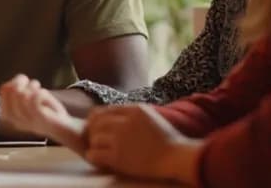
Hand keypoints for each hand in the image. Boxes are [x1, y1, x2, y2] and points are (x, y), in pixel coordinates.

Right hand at [0, 75, 83, 150]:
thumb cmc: (46, 112)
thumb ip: (21, 91)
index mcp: (10, 114)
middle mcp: (15, 118)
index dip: (14, 80)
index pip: (3, 90)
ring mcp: (27, 119)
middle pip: (12, 90)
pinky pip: (34, 99)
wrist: (63, 129)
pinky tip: (44, 95)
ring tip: (40, 90)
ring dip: (33, 87)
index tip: (24, 82)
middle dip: (23, 82)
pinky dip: (40, 93)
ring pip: (22, 94)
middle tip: (33, 84)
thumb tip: (19, 78)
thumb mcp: (30, 101)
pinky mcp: (39, 117)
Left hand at [83, 105, 201, 183]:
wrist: (177, 158)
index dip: (97, 121)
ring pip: (94, 138)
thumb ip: (132, 114)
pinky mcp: (118, 157)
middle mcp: (125, 122)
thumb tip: (113, 116)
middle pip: (96, 122)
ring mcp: (121, 139)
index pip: (104, 111)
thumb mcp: (151, 117)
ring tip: (100, 152)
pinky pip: (94, 154)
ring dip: (95, 146)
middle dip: (92, 132)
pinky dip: (94, 158)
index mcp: (134, 110)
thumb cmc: (168, 141)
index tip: (97, 129)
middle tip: (95, 141)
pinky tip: (100, 160)